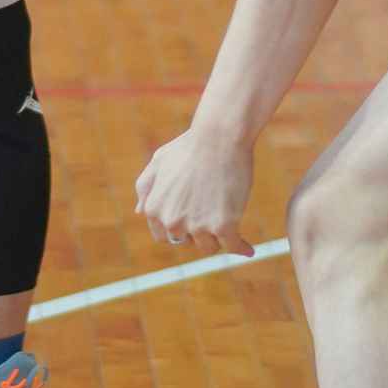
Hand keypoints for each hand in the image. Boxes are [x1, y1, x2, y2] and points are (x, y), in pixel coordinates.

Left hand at [134, 122, 258, 252]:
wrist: (217, 139)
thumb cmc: (189, 148)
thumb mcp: (158, 163)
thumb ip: (146, 189)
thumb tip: (140, 212)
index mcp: (154, 208)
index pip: (163, 236)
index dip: (178, 230)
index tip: (191, 223)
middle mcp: (171, 221)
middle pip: (187, 242)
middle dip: (197, 231)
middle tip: (211, 213)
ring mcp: (197, 225)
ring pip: (209, 246)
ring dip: (218, 238)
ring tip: (227, 222)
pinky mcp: (223, 226)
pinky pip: (233, 247)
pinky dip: (242, 249)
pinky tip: (248, 249)